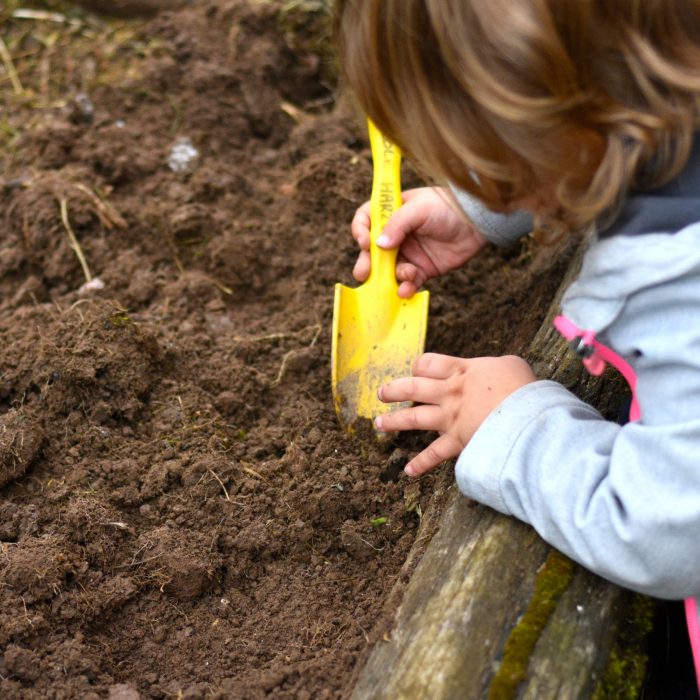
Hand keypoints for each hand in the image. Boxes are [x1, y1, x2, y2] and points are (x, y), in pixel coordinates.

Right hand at [351, 187, 487, 297]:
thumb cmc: (447, 207)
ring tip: (406, 274)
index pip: (366, 220)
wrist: (477, 222)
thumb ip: (397, 225)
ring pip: (389, 270)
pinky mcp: (423, 269)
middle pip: (372, 251)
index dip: (360, 231)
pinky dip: (405, 287)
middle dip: (367, 264)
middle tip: (364, 273)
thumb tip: (377, 245)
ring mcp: (409, 253)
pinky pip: (408, 281)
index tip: (364, 242)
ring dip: (391, 276)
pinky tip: (407, 290)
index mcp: (392, 214)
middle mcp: (397, 235)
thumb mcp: (419, 209)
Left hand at [375, 353, 535, 475]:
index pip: (429, 364)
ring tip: (379, 425)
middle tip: (381, 393)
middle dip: (394, 390)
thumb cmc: (522, 387)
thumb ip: (494, 367)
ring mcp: (450, 418)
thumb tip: (496, 372)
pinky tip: (409, 471)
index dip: (420, 367)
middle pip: (413, 388)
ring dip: (394, 422)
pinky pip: (434, 454)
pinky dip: (421, 464)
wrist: (527, 416)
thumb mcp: (510, 365)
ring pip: (414, 418)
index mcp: (461, 371)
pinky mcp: (456, 442)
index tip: (417, 370)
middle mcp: (449, 393)